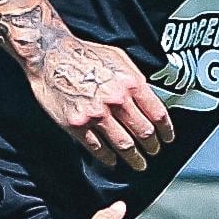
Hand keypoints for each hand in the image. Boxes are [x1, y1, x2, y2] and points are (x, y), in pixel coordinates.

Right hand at [29, 36, 175, 171]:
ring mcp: (96, 114)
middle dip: (152, 147)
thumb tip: (148, 98)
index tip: (167, 138)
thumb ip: (135, 80)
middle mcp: (116, 100)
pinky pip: (97, 148)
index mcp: (130, 83)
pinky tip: (111, 161)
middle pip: (143, 133)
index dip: (166, 131)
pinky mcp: (77, 125)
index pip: (158, 114)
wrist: (51, 54)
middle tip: (153, 153)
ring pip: (123, 144)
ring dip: (134, 158)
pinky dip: (107, 158)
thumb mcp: (119, 58)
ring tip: (138, 164)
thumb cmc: (85, 54)